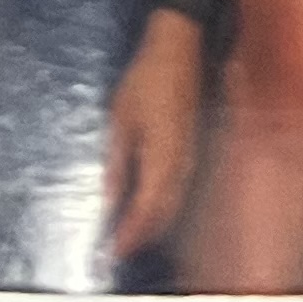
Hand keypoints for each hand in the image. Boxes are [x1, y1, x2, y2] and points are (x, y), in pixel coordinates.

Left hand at [105, 13, 207, 259]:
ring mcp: (191, 157)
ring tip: (132, 235)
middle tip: (120, 249)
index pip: (146, 209)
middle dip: (143, 235)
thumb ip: (118, 164)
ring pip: (175, 203)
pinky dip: (164, 206)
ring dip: (155, 223)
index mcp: (162, 159)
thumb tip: (110, 199)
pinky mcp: (192, 149)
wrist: (178, 50)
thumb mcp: (121, 120)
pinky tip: (150, 208)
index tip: (114, 251)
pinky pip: (180, 189)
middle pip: (164, 212)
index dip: (131, 233)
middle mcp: (182, 165)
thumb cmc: (144, 81)